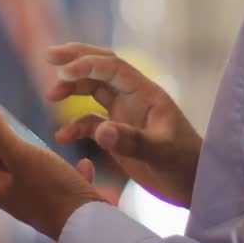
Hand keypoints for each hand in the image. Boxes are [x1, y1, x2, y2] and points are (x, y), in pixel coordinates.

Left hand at [0, 99, 106, 240]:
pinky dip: (69, 171)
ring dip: (35, 154)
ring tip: (35, 138)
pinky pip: (64, 183)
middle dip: (3, 139)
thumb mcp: (22, 156)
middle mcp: (16, 197)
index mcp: (1, 187)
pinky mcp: (64, 206)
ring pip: (33, 171)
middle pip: (5, 161)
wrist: (89, 227)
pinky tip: (84, 163)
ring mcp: (40, 203)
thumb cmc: (53, 190)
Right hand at [48, 44, 202, 208]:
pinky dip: (75, 126)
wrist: (195, 186)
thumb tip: (100, 130)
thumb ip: (132, 141)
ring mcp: (125, 114)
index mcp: (146, 93)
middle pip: (101, 68)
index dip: (87, 64)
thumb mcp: (161, 153)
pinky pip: (91, 122)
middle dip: (75, 60)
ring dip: (71, 90)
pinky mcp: (118, 134)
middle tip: (48, 56)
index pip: (113, 67)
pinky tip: (62, 137)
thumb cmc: (186, 166)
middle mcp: (134, 98)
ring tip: (50, 97)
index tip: (62, 72)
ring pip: (93, 90)